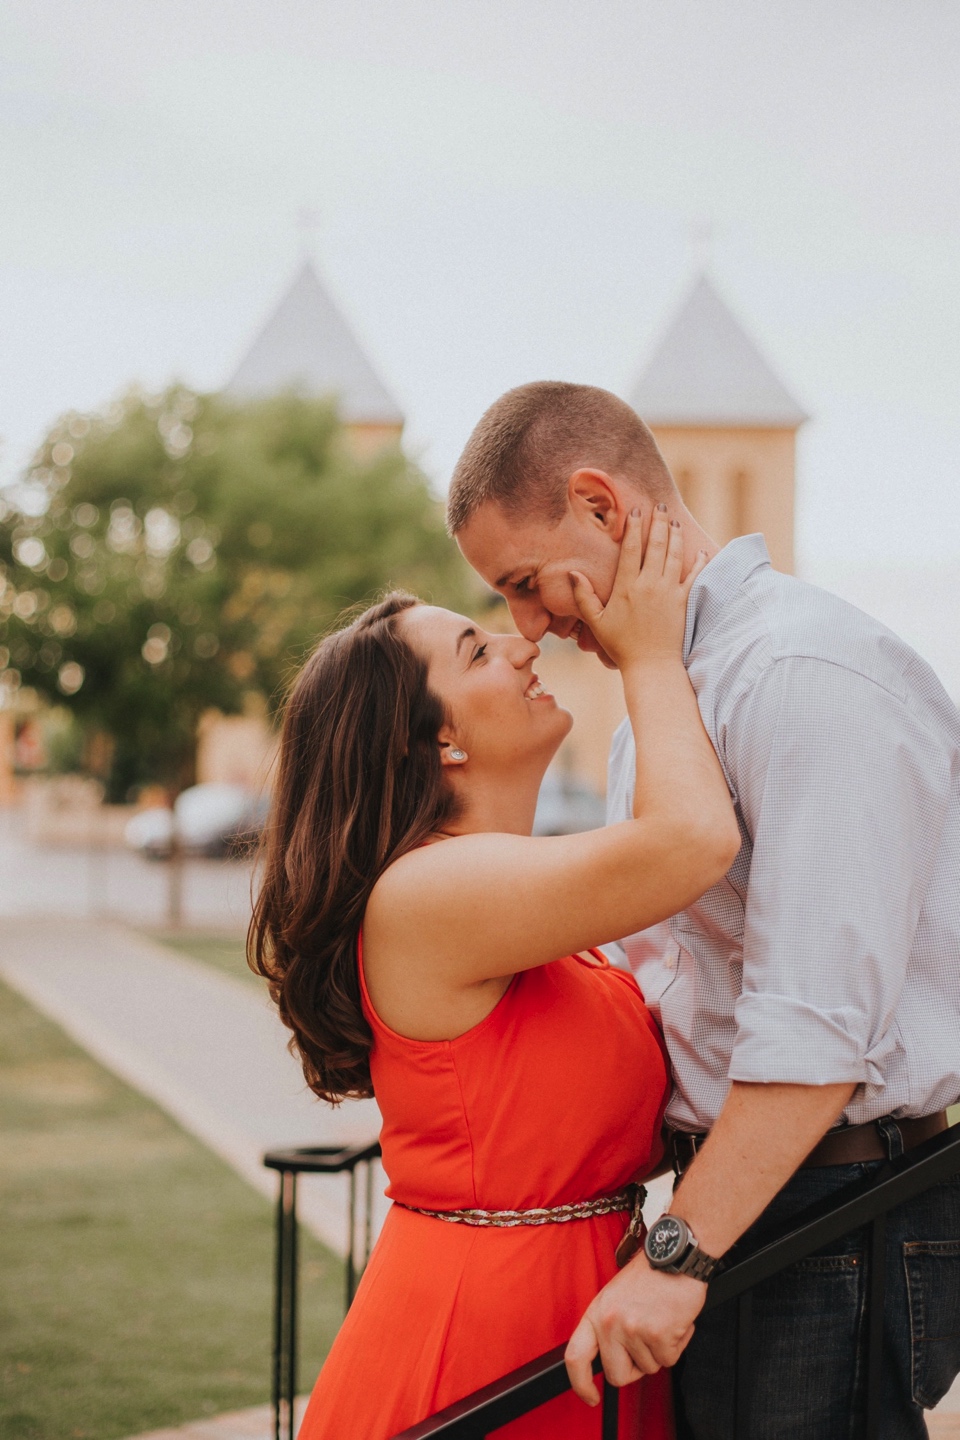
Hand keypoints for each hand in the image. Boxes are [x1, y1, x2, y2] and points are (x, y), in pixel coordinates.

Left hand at [564, 1252, 704, 1405]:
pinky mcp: (658, 1334)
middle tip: (646, 1343)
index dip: (580, 1384)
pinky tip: (675, 1320)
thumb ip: (608, 1327)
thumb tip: (611, 1358)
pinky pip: (670, 1359)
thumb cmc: (649, 1275)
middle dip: (635, 1368)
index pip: (576, 1356)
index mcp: (596, 1313)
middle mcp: (610, 1322)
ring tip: (661, 1319)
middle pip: (617, 1375)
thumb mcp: (615, 1297)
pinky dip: (677, 1344)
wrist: (675, 1254)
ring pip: (648, 1367)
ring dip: (659, 1350)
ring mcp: (633, 1329)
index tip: (590, 1396)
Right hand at [569, 507, 706, 673]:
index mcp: (627, 586)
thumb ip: (584, 596)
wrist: (651, 664)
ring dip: (675, 535)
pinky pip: (693, 576)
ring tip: (674, 520)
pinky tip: (699, 550)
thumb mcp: (596, 621)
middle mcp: (649, 584)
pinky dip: (698, 561)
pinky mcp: (683, 602)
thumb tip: (572, 573)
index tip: (635, 511)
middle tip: (659, 506)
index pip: (631, 549)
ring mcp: (669, 592)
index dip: (633, 528)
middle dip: (658, 523)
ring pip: (674, 555)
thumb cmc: (620, 644)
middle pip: (656, 545)